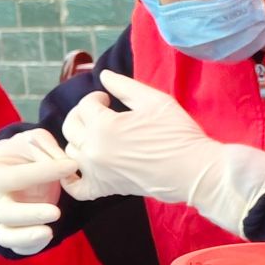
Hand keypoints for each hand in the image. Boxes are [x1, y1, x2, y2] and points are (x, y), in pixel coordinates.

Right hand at [0, 127, 76, 253]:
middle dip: (30, 214)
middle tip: (56, 212)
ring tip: (49, 232)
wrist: (2, 172)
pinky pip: (17, 247)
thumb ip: (46, 147)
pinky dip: (30, 246)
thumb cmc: (19, 155)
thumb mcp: (30, 142)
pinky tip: (47, 237)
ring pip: (7, 236)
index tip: (72, 166)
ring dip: (27, 237)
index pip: (18, 176)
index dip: (46, 171)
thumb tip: (65, 163)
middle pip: (6, 213)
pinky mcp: (11, 233)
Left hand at [63, 71, 264, 232]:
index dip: (96, 98)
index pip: (85, 106)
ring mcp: (97, 172)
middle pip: (71, 127)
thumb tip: (103, 75)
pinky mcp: (105, 189)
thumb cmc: (178, 134)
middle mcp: (94, 150)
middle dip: (82, 115)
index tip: (108, 99)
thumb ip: (124, 86)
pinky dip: (70, 177)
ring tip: (95, 135)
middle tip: (98, 113)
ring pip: (70, 152)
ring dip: (79, 139)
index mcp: (104, 126)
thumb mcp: (155, 101)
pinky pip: (75, 187)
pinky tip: (79, 167)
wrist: (194, 170)